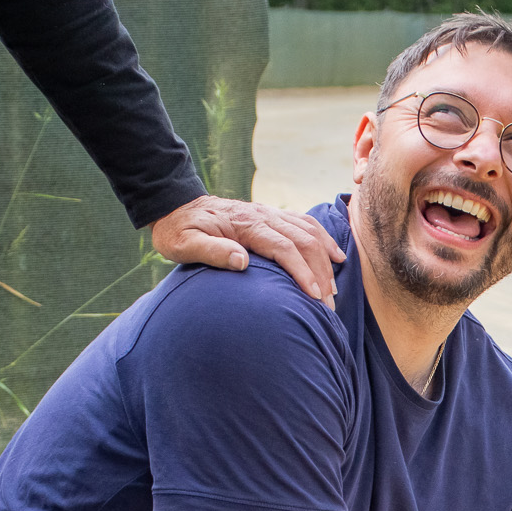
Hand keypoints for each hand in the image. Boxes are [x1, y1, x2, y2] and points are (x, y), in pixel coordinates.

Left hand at [149, 194, 346, 303]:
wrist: (176, 206)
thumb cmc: (178, 231)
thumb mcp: (184, 244)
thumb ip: (212, 252)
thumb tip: (243, 261)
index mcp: (246, 224)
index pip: (284, 248)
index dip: (302, 272)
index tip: (314, 296)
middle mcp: (263, 216)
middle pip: (304, 241)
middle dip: (320, 272)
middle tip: (328, 304)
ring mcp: (269, 214)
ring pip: (309, 232)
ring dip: (325, 259)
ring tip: (334, 288)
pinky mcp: (271, 216)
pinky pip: (305, 224)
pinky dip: (323, 239)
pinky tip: (335, 255)